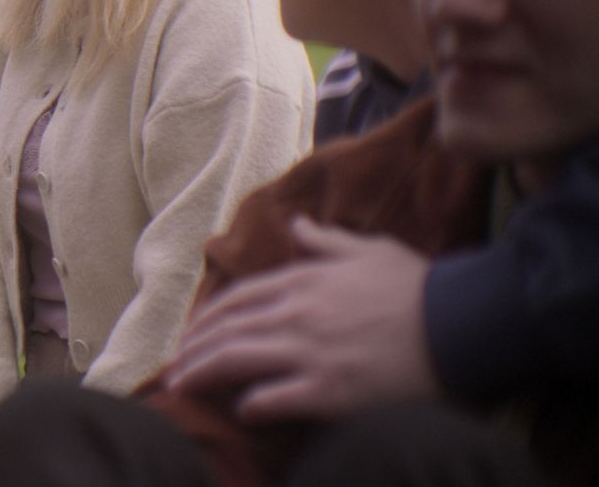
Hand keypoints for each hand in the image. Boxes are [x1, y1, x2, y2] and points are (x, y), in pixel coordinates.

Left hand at [165, 216, 437, 421]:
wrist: (460, 324)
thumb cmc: (417, 286)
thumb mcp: (368, 250)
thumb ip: (325, 240)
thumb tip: (297, 224)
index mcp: (302, 281)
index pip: (236, 299)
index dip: (207, 318)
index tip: (192, 333)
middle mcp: (295, 314)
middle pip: (224, 331)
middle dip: (191, 349)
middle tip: (173, 367)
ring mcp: (309, 353)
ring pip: (234, 361)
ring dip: (201, 374)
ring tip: (181, 387)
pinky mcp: (328, 390)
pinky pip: (272, 399)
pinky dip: (250, 405)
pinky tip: (242, 409)